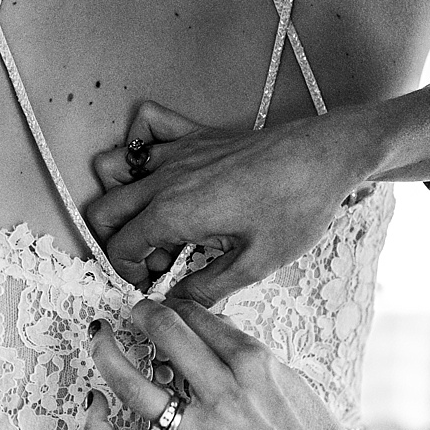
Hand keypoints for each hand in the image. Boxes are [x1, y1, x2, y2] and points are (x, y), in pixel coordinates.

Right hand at [84, 101, 372, 305]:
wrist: (326, 156)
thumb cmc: (297, 207)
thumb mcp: (256, 263)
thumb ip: (207, 288)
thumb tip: (178, 305)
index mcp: (174, 213)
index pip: (119, 247)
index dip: (130, 272)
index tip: (158, 281)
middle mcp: (165, 180)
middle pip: (102, 210)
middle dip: (116, 242)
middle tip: (158, 258)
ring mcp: (177, 152)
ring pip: (112, 169)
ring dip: (119, 196)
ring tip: (154, 218)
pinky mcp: (194, 136)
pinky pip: (146, 124)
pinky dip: (139, 143)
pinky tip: (159, 169)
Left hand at [85, 298, 358, 429]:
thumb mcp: (285, 375)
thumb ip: (241, 350)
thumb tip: (202, 325)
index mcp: (253, 363)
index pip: (198, 315)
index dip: (176, 304)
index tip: (170, 306)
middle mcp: (225, 393)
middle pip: (165, 334)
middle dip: (142, 312)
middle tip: (135, 312)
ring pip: (135, 387)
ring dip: (107, 354)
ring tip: (100, 337)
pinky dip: (100, 429)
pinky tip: (94, 404)